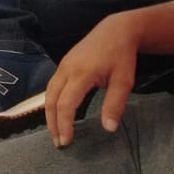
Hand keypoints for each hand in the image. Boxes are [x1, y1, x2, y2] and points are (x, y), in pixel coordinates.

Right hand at [44, 11, 141, 147]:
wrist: (115, 30)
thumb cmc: (121, 55)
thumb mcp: (124, 81)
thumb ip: (115, 104)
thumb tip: (108, 128)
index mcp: (81, 73)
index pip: (66, 104)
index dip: (64, 124)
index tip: (67, 141)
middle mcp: (67, 69)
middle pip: (51, 100)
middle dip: (53, 123)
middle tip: (58, 143)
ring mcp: (63, 65)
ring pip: (48, 93)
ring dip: (49, 114)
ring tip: (56, 132)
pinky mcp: (63, 64)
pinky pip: (52, 86)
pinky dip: (51, 102)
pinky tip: (57, 113)